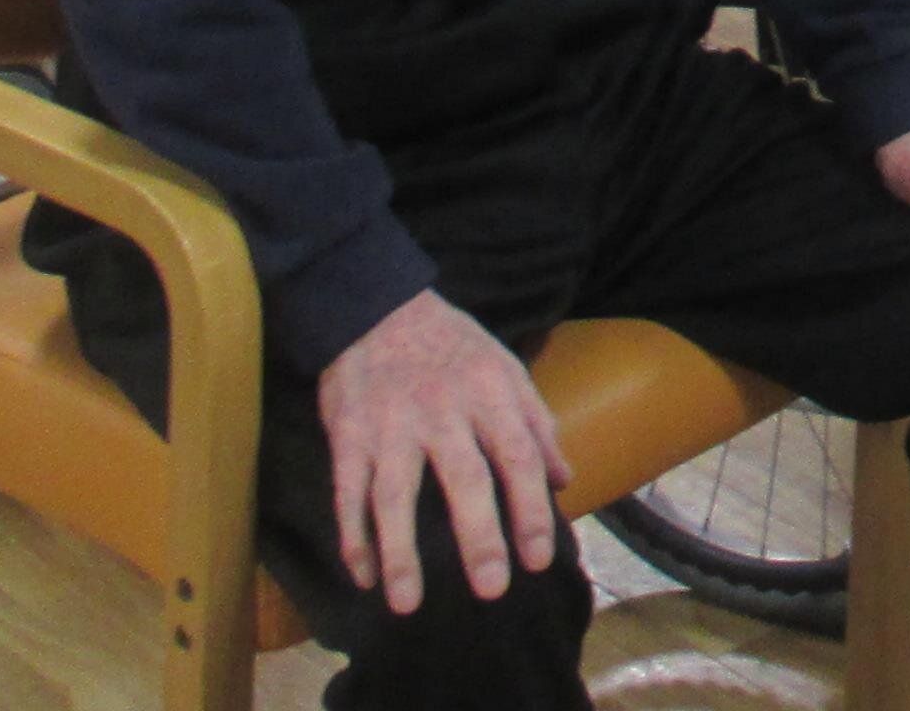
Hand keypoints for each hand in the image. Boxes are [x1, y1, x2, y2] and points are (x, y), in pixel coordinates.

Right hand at [318, 289, 568, 615]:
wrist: (376, 307)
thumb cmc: (452, 346)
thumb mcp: (505, 369)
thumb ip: (535, 424)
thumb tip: (563, 481)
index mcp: (489, 394)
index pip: (518, 458)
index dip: (531, 511)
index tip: (538, 560)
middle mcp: (441, 411)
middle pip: (464, 480)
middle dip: (479, 538)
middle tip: (492, 589)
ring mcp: (389, 425)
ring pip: (394, 496)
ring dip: (400, 553)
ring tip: (406, 603)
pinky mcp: (346, 436)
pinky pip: (347, 493)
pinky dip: (353, 537)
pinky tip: (363, 575)